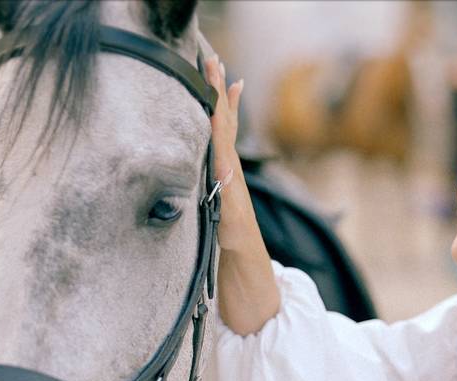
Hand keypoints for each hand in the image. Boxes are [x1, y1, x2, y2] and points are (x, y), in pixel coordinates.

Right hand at [203, 55, 255, 252]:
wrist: (244, 245)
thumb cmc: (234, 233)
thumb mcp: (229, 216)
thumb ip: (226, 196)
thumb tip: (224, 168)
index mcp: (227, 166)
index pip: (221, 126)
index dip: (216, 100)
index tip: (212, 75)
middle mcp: (229, 160)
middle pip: (225, 117)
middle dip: (218, 88)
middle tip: (214, 60)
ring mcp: (228, 163)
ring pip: (227, 123)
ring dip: (225, 98)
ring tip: (227, 75)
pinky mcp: (225, 169)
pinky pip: (225, 135)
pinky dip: (226, 116)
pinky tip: (227, 107)